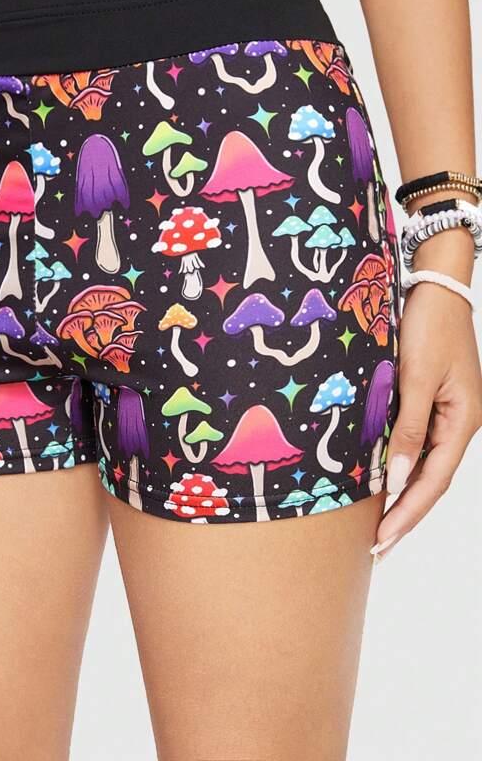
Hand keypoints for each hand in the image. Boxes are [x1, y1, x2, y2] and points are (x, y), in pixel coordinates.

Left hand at [372, 282, 481, 559]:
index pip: (433, 482)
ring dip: (402, 497)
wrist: (436, 288)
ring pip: (424, 466)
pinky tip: (383, 482)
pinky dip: (401, 467)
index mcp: (463, 423)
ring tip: (379, 528)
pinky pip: (416, 444)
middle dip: (404, 516)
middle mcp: (457, 424)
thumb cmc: (429, 327)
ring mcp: (446, 414)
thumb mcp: (415, 378)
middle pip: (431, 482)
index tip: (382, 541)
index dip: (408, 514)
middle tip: (377, 550)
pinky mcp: (430, 402)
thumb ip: (408, 428)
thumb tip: (400, 478)